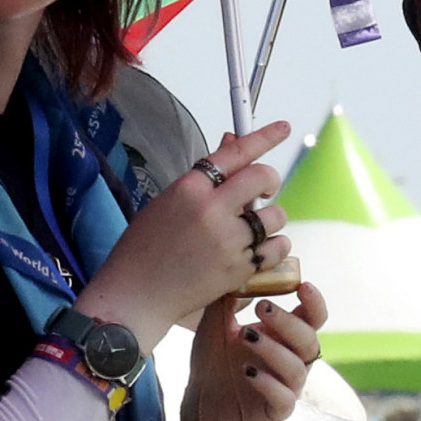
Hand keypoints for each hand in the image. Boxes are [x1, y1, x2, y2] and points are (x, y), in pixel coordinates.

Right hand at [83, 121, 293, 343]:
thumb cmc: (146, 246)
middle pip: (264, 178)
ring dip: (269, 219)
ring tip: (249, 230)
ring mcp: (228, 240)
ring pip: (275, 215)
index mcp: (189, 188)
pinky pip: (277, 247)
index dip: (264, 137)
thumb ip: (203, 179)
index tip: (284, 127)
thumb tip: (233, 144)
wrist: (136, 292)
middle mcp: (212, 209)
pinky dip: (274, 246)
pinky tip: (257, 250)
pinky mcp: (241, 268)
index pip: (235, 153)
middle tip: (263, 190)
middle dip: (269, 181)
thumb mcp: (167, 203)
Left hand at [182, 280, 328, 420]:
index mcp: (284, 338)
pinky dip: (270, 384)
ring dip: (274, 349)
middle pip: (310, 340)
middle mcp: (292, 361)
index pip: (313, 318)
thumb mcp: (216, 326)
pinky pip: (284, 399)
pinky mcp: (276, 411)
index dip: (315, 302)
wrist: (198, 407)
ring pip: (298, 368)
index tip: (303, 285)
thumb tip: (237, 267)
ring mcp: (288, 387)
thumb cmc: (213, 364)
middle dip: (288, 322)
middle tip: (261, 307)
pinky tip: (248, 372)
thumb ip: (228, 301)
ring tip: (245, 336)